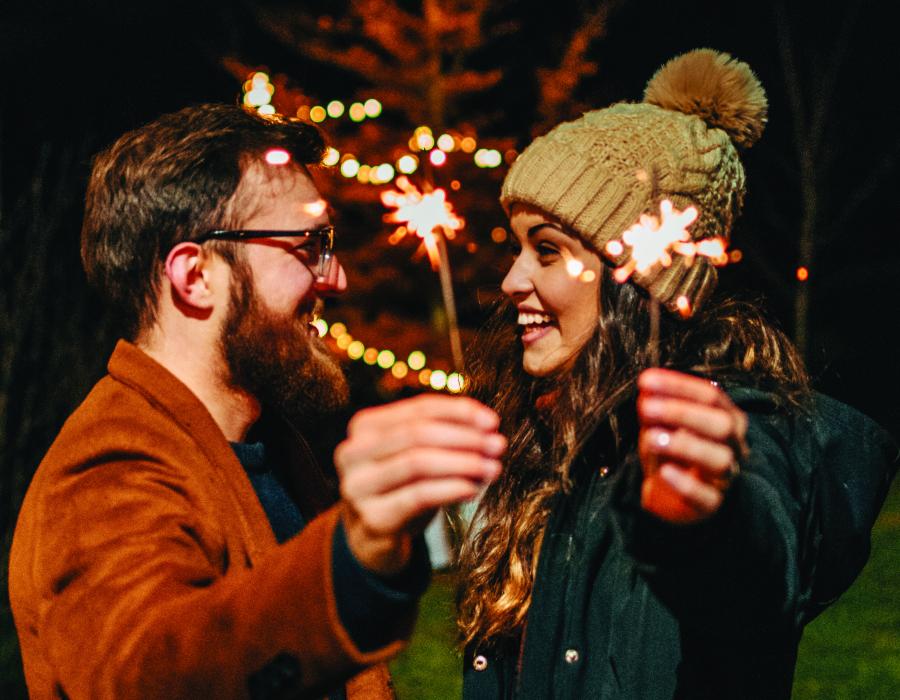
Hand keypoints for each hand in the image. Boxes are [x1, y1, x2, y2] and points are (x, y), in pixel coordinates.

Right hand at [334, 395, 505, 575]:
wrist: (372, 537)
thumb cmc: (400, 487)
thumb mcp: (414, 454)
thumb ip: (442, 435)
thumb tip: (488, 428)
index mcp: (364, 426)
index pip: (418, 409)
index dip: (458, 412)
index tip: (492, 421)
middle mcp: (353, 452)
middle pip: (417, 434)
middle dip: (464, 438)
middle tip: (497, 445)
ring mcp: (357, 486)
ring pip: (417, 463)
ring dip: (463, 463)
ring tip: (492, 468)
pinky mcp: (371, 518)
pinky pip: (418, 496)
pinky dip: (451, 489)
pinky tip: (473, 489)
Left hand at [636, 368, 747, 523]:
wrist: (670, 496)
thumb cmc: (671, 451)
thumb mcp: (660, 424)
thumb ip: (655, 404)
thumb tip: (646, 383)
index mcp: (727, 418)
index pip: (711, 396)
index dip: (678, 386)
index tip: (645, 380)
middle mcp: (734, 445)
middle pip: (722, 424)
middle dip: (682, 413)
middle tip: (646, 408)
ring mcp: (726, 476)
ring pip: (720, 459)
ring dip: (684, 445)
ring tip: (650, 437)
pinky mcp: (712, 504)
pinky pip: (706, 496)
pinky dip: (685, 484)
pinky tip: (664, 471)